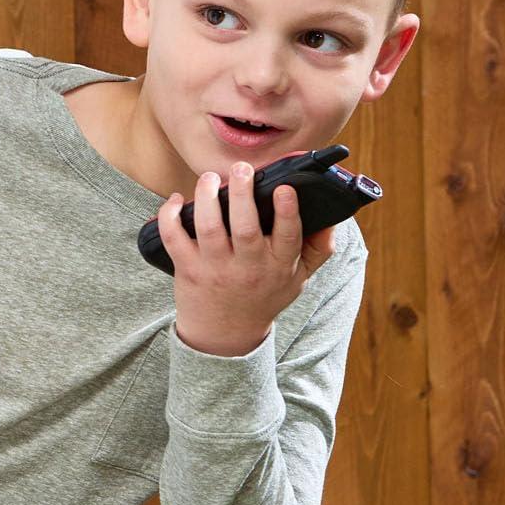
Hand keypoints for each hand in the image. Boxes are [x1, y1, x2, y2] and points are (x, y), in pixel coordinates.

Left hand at [158, 159, 336, 355]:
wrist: (225, 335)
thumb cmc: (263, 297)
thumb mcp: (298, 279)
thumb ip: (318, 249)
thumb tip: (333, 217)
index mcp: (278, 265)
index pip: (288, 236)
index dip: (287, 211)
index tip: (285, 188)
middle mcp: (247, 266)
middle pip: (245, 227)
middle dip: (242, 192)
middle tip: (241, 169)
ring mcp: (215, 268)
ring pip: (209, 227)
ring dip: (207, 196)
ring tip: (210, 178)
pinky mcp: (188, 269)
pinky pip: (174, 238)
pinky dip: (171, 216)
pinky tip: (176, 201)